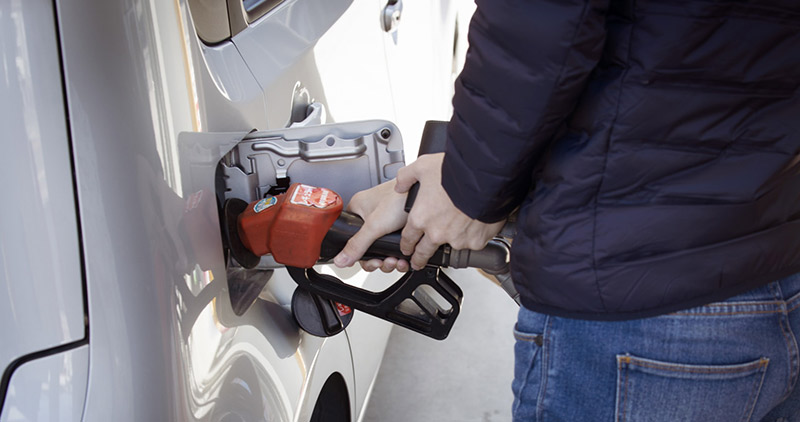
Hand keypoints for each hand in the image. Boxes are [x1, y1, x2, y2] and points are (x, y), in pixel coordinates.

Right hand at [333, 179, 410, 271]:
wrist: (427, 194)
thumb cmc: (401, 197)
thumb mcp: (375, 225)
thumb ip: (357, 244)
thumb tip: (341, 260)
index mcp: (358, 209)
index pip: (350, 238)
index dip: (359, 255)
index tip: (371, 261)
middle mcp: (370, 215)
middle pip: (368, 247)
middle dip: (378, 260)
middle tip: (385, 262)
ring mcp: (386, 221)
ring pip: (383, 249)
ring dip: (390, 260)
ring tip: (397, 260)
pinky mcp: (400, 226)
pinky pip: (395, 246)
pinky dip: (399, 256)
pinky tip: (404, 258)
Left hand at [395, 153, 504, 269]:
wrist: (484, 179)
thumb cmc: (455, 172)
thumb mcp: (422, 166)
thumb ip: (407, 177)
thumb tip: (400, 185)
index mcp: (421, 218)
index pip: (408, 238)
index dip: (406, 245)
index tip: (407, 248)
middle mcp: (436, 232)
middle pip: (423, 252)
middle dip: (419, 259)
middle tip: (418, 262)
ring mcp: (456, 239)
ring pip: (451, 246)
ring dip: (451, 241)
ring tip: (457, 230)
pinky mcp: (475, 242)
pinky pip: (472, 242)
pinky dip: (473, 236)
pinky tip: (475, 223)